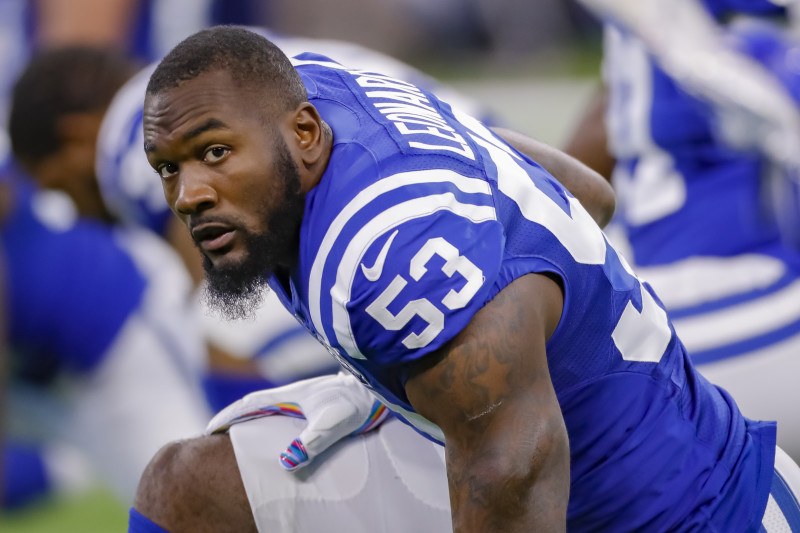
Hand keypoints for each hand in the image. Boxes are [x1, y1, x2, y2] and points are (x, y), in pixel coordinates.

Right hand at [205, 372, 388, 469]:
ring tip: (232, 442)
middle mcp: (289, 397)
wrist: (375, 392)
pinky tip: (269, 441)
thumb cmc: (354, 405)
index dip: (226, 417)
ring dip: (247, 423)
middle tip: (212, 438)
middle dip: (231, 421)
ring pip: (264, 412)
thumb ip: (311, 441)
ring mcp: (299, 402)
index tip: (207, 431)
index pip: (247, 405)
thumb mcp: (332, 423)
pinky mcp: (310, 409)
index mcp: (286, 396)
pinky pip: (278, 418)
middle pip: (251, 408)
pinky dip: (265, 426)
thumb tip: (287, 463)